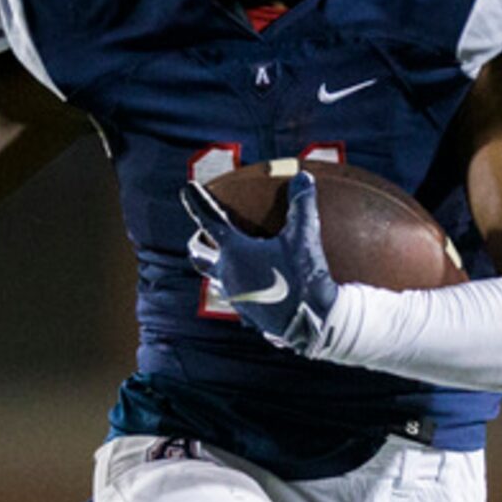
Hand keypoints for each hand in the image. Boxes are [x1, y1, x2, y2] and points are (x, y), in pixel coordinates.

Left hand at [181, 171, 338, 354]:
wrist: (315, 324)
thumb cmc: (304, 279)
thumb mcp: (305, 238)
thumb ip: (302, 205)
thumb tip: (303, 177)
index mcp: (235, 253)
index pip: (209, 220)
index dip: (196, 202)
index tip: (187, 189)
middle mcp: (228, 275)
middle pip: (199, 257)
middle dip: (197, 244)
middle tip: (200, 236)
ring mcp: (237, 298)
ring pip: (216, 279)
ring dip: (217, 267)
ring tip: (229, 261)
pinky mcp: (250, 315)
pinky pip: (238, 297)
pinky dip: (241, 286)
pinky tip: (257, 286)